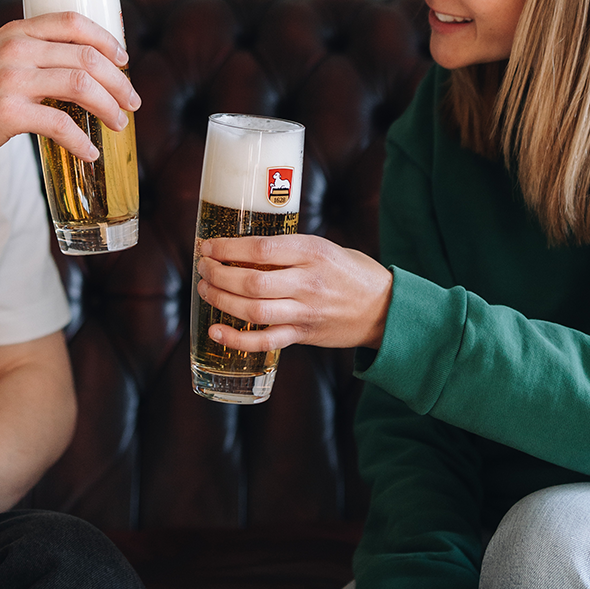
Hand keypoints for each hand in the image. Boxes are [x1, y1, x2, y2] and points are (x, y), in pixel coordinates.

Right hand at [0, 11, 139, 166]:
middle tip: (132, 102)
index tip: (124, 61)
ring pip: (81, 85)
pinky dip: (82, 141)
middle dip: (119, 81)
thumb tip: (82, 72)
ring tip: (119, 124)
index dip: (107, 40)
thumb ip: (32, 56)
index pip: (74, 22)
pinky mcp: (8, 113)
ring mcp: (12, 80)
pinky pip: (60, 124)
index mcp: (17, 32)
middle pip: (87, 57)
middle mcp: (16, 49)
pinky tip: (89, 152)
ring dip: (109, 108)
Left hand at [195, 234, 392, 350]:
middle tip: (203, 268)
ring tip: (205, 290)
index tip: (208, 247)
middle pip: (251, 281)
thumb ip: (289, 250)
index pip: (260, 249)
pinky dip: (236, 339)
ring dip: (221, 300)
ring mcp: (305, 312)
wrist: (385, 309)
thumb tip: (243, 249)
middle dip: (218, 275)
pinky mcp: (303, 335)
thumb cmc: (352, 273)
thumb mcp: (325, 248)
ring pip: (253, 310)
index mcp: (313, 252)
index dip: (227, 248)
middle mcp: (308, 282)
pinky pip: (265, 341)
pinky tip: (216, 331)